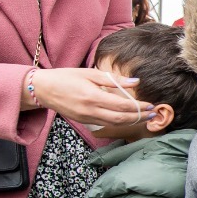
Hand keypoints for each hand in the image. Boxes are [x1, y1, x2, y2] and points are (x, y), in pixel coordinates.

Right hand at [30, 68, 152, 127]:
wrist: (43, 89)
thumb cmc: (66, 77)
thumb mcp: (89, 73)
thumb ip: (113, 79)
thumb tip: (136, 81)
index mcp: (93, 97)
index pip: (122, 105)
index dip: (138, 107)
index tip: (151, 105)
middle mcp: (90, 110)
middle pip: (121, 118)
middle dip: (139, 117)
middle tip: (153, 114)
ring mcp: (86, 118)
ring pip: (114, 124)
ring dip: (131, 121)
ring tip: (144, 117)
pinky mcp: (84, 121)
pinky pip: (105, 124)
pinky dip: (118, 122)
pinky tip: (127, 118)